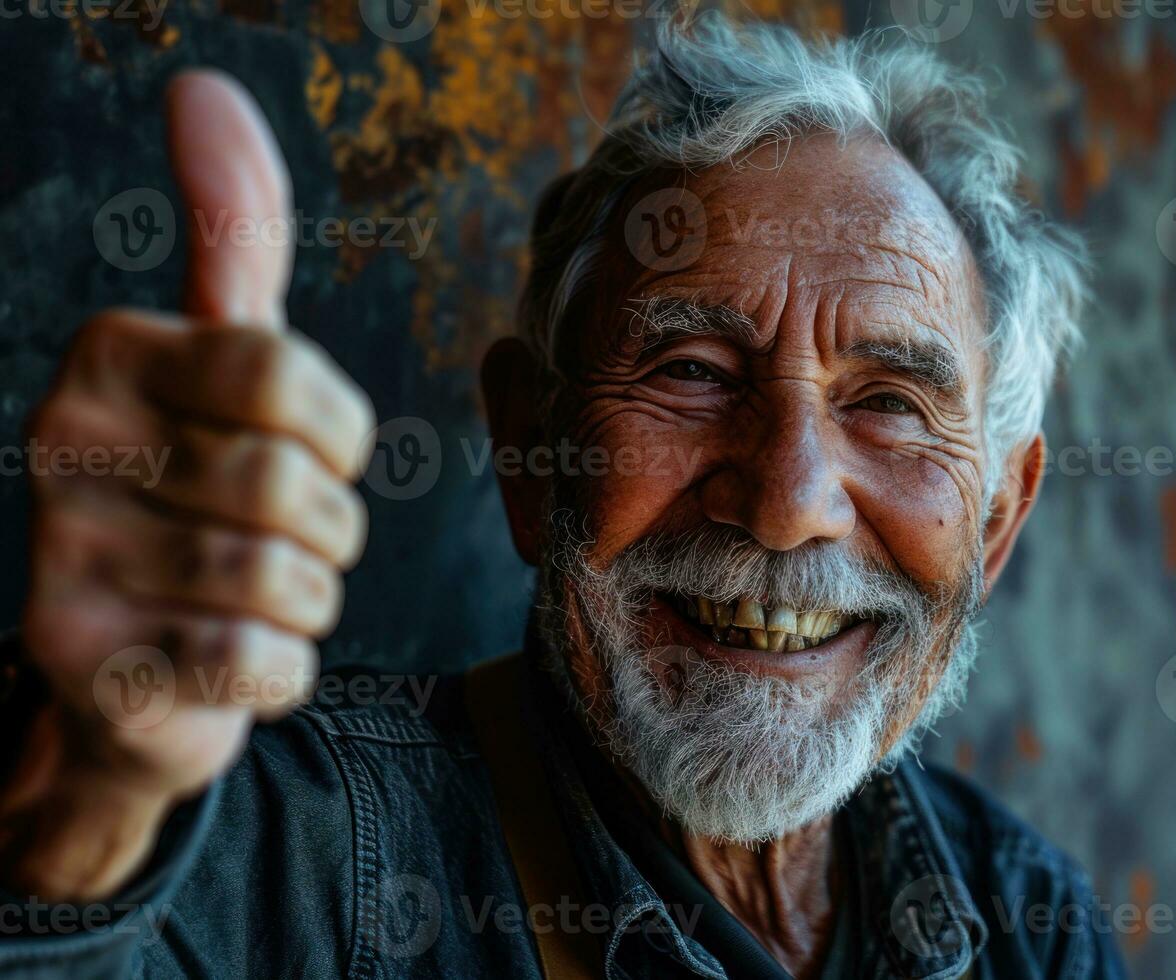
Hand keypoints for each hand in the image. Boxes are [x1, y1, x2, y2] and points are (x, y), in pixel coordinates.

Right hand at [1, 70, 373, 900]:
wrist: (144, 657)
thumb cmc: (209, 490)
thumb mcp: (229, 360)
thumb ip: (232, 236)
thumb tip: (204, 85)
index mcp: (111, 353)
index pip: (282, 373)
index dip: (336, 434)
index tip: (312, 455)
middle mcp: (63, 441)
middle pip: (290, 482)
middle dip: (327, 527)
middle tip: (284, 539)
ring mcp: (61, 555)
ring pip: (282, 576)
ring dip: (308, 596)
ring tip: (260, 595)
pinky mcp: (82, 659)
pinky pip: (253, 659)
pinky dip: (278, 665)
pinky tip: (233, 653)